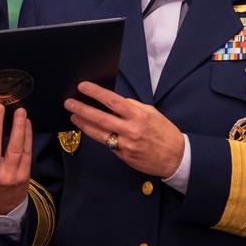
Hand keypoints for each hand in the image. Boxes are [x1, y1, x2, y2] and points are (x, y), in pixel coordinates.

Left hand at [65, 82, 183, 176]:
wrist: (176, 158)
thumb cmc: (164, 132)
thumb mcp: (151, 113)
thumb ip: (132, 107)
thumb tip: (114, 103)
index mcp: (138, 116)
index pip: (112, 101)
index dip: (95, 93)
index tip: (83, 87)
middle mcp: (130, 130)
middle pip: (100, 118)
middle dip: (82, 109)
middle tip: (69, 103)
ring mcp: (125, 145)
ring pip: (98, 134)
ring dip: (83, 124)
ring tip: (73, 117)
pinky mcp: (123, 157)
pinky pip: (107, 144)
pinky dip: (98, 136)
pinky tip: (90, 130)